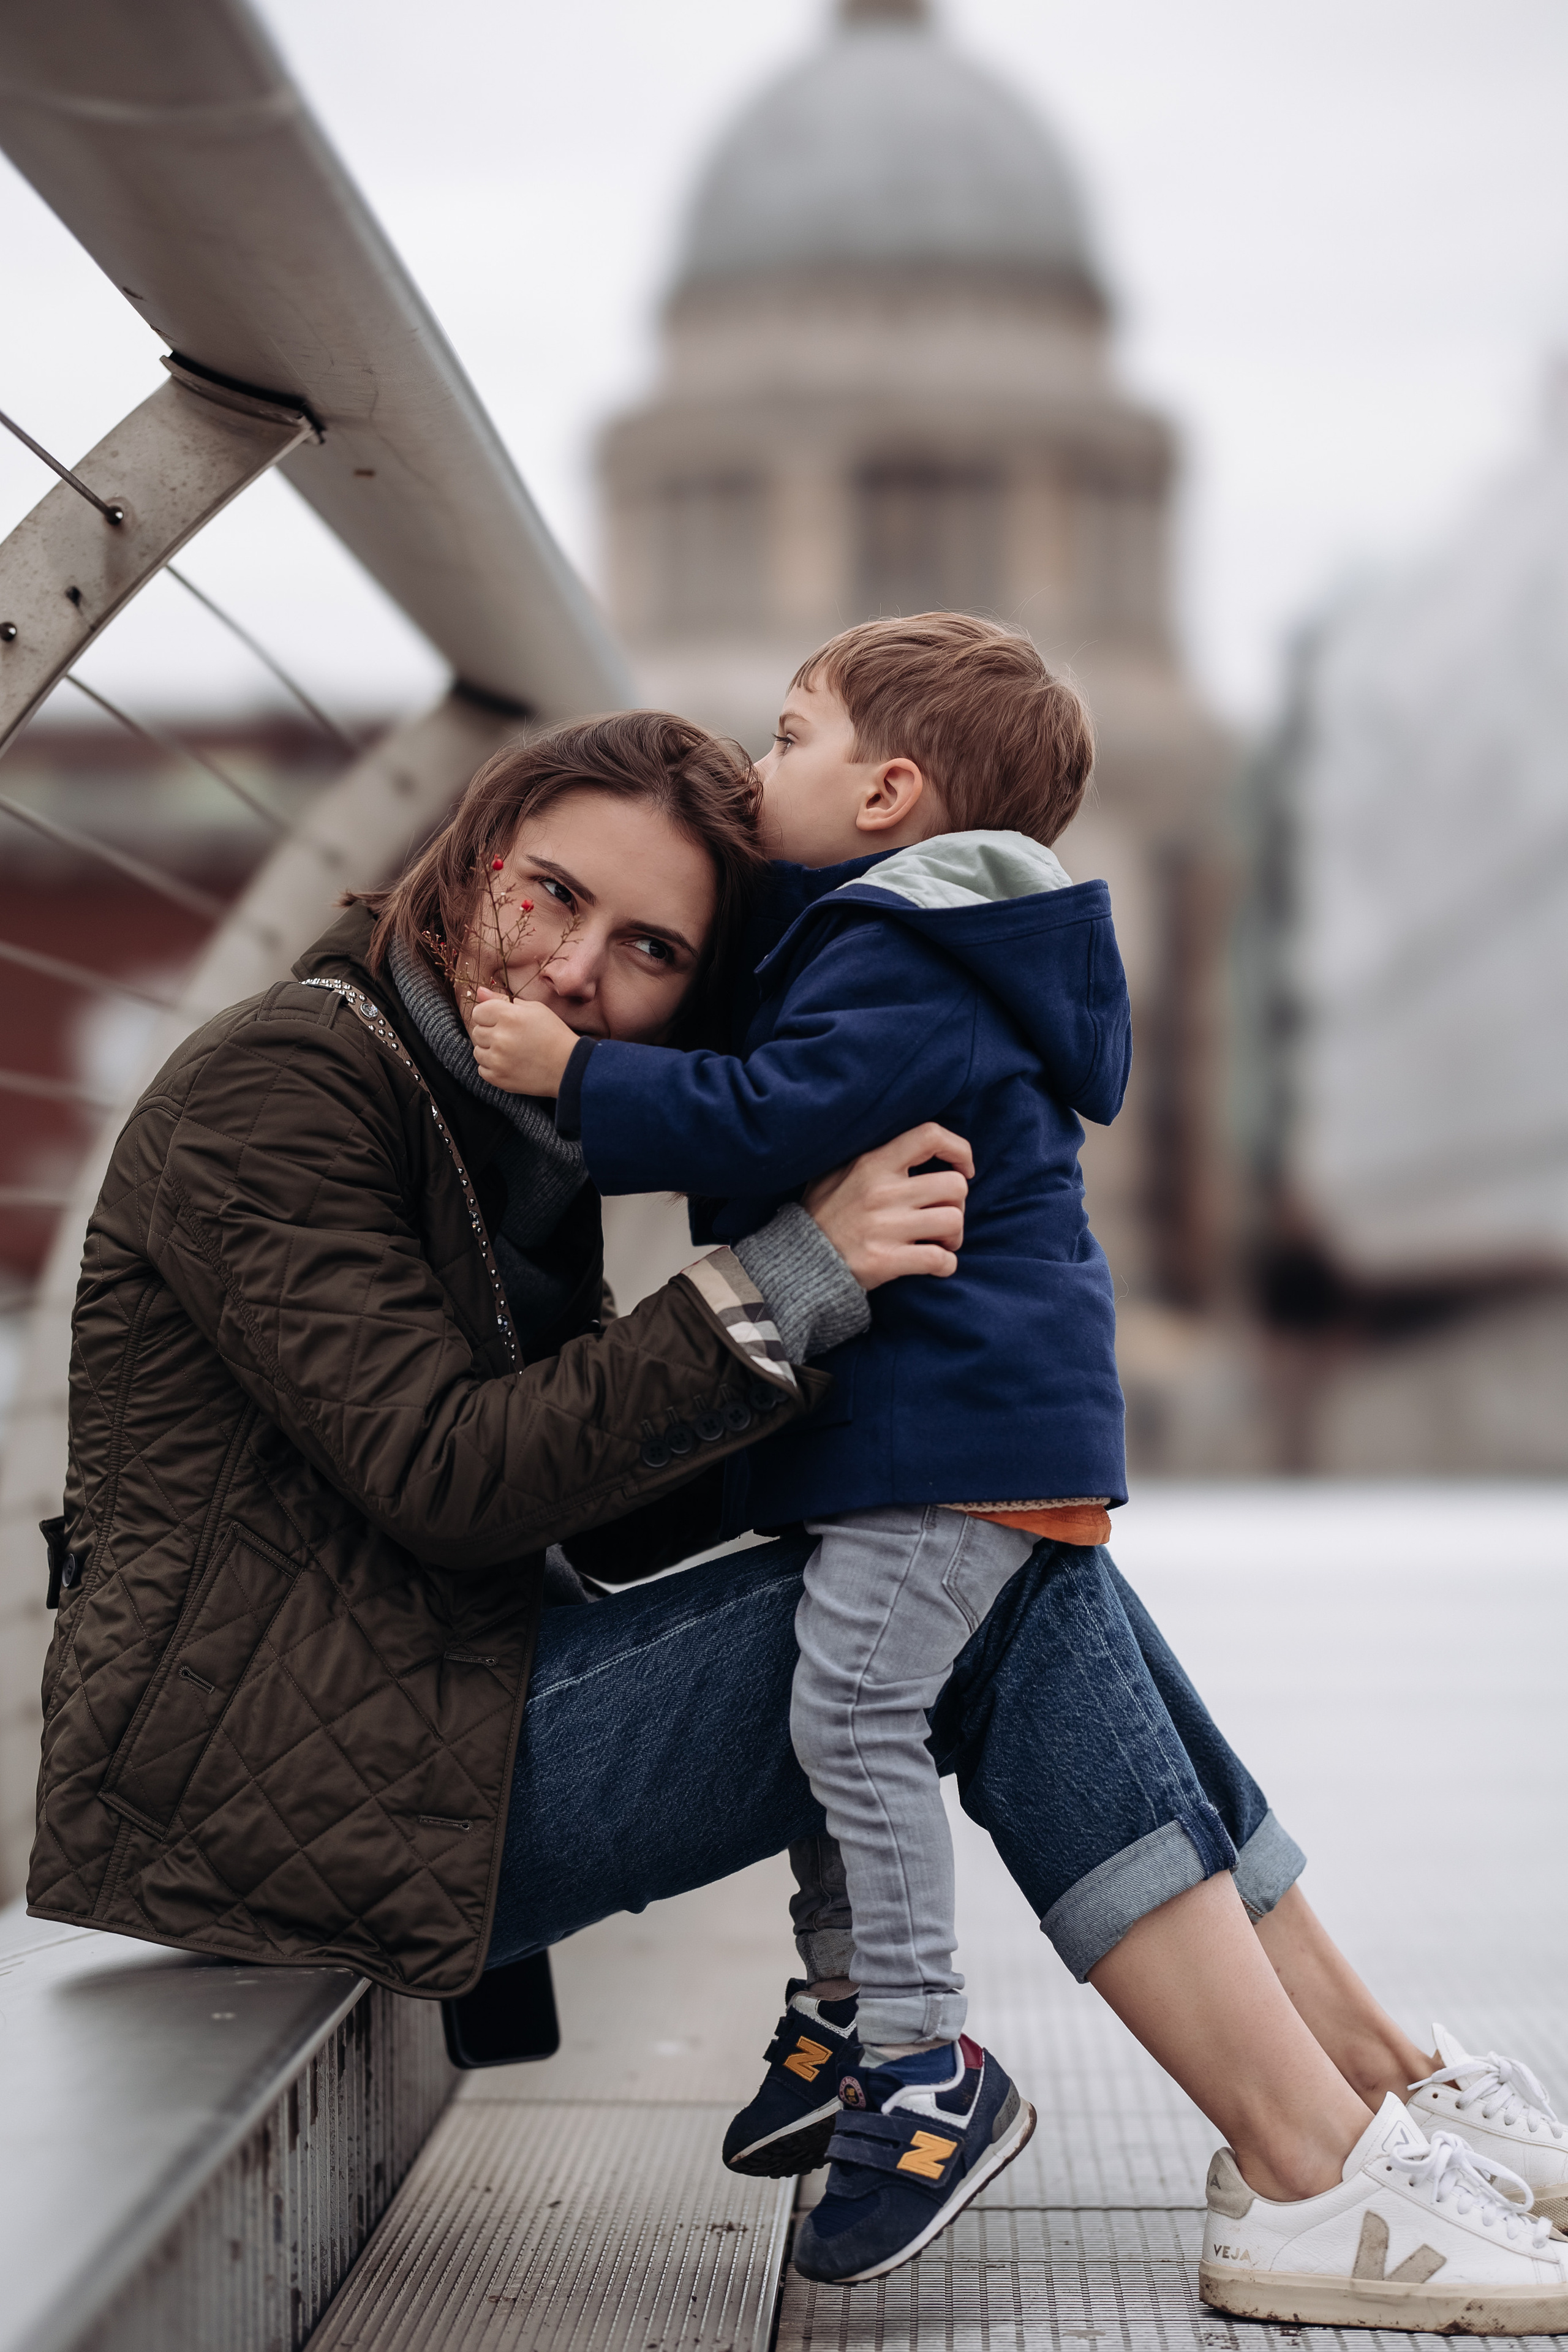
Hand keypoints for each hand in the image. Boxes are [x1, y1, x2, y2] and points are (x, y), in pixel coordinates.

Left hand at [470, 989, 579, 1095]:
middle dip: (490, 1033)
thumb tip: (480, 991)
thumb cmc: (553, 1034)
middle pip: (477, 1032)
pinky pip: (482, 1069)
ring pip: (477, 1051)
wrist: (569, 1066)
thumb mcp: (534, 1009)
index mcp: (509, 1016)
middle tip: (511, 1037)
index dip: (489, 1015)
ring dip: (490, 1050)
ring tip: (510, 1051)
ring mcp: (498, 1060)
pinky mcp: (499, 1078)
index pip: (478, 1012)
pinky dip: (493, 1066)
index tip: (501, 1021)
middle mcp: (500, 1038)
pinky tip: (510, 1063)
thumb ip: (502, 999)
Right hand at [803, 1122, 971, 1289]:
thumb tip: (902, 1143)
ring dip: (955, 1236)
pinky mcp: (888, 1260)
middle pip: (955, 1186)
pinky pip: (941, 1259)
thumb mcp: (833, 1171)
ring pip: (954, 1221)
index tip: (964, 1167)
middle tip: (944, 1216)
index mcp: (872, 1162)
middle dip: (958, 1204)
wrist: (796, 1261)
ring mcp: (887, 1226)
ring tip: (941, 1242)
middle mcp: (883, 1191)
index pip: (930, 1136)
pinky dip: (946, 1264)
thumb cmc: (820, 1215)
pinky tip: (936, 1264)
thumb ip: (865, 1154)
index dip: (959, 1149)